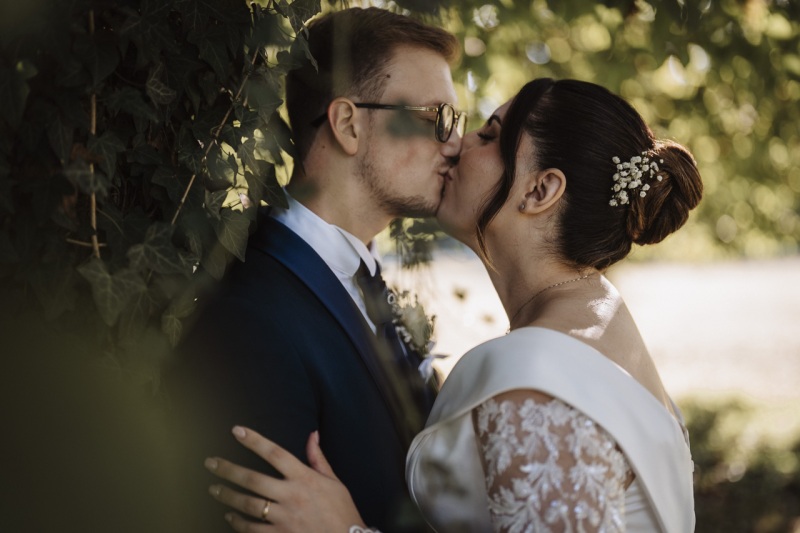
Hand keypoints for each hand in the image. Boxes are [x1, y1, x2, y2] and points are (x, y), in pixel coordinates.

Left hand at [205, 426, 365, 532]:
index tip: (237, 431)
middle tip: (210, 463)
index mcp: (304, 478)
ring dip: (228, 496)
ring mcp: (284, 518)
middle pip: (253, 479)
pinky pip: (252, 529)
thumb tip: (312, 435)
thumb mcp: (334, 482)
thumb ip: (318, 459)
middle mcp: (291, 496)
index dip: (255, 441)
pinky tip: (229, 516)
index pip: (275, 454)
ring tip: (214, 489)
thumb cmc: (341, 511)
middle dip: (228, 470)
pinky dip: (237, 523)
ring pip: (248, 505)